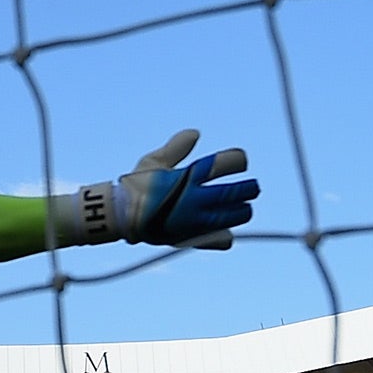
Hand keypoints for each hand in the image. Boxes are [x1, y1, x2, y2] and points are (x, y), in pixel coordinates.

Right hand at [73, 130, 257, 248]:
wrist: (120, 217)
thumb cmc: (137, 186)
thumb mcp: (154, 161)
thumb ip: (177, 147)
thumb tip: (196, 133)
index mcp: (188, 176)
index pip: (227, 163)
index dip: (238, 160)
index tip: (240, 162)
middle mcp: (195, 199)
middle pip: (236, 192)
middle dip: (249, 188)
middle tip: (252, 187)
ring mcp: (195, 221)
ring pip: (234, 216)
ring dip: (243, 211)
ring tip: (243, 208)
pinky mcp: (192, 239)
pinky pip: (221, 239)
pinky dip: (226, 234)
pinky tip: (226, 230)